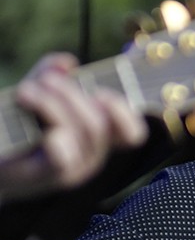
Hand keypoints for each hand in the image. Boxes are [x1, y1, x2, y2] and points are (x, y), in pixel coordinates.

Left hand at [0, 54, 147, 203]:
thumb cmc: (17, 128)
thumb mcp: (35, 94)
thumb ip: (50, 74)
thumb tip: (68, 62)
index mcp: (97, 137)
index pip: (131, 132)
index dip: (127, 113)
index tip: (103, 92)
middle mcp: (92, 154)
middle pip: (101, 123)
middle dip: (72, 94)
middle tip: (46, 80)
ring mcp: (74, 169)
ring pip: (82, 133)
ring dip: (53, 104)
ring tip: (25, 92)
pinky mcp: (50, 177)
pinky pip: (65, 158)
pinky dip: (57, 138)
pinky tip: (41, 128)